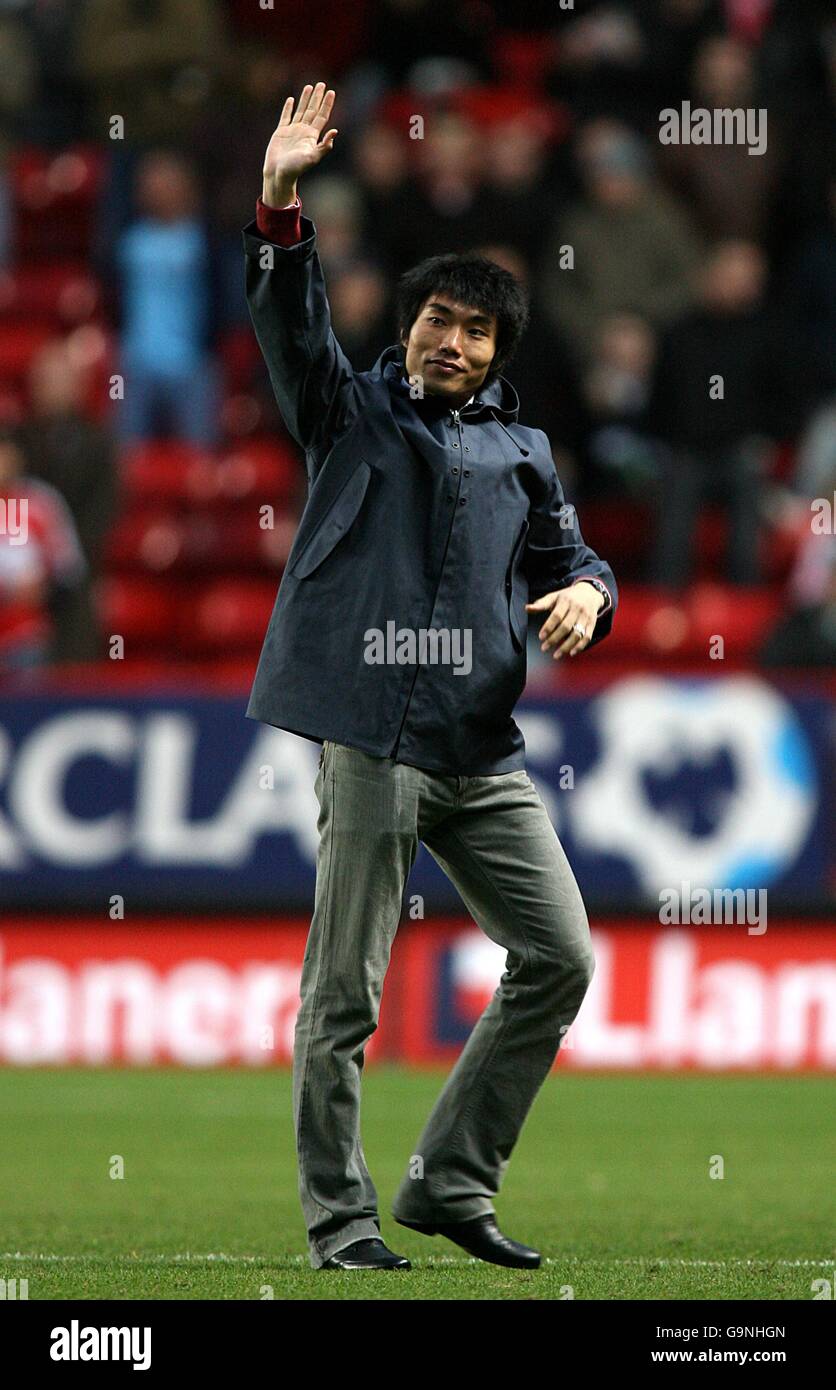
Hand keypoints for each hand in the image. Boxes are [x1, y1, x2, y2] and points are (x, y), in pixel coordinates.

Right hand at [262, 81, 337, 207]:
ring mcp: (292, 131)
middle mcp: (304, 132)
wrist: (279, 174)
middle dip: (317, 97)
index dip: (327, 104)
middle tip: (322, 84)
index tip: (331, 92)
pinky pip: (285, 117)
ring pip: (301, 111)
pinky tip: (291, 100)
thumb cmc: (296, 168)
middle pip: (313, 110)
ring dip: (305, 99)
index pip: (322, 116)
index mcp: (312, 136)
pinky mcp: (281, 133)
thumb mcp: (312, 157)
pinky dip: (288, 108)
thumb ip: (324, 146)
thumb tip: (335, 131)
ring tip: (309, 87)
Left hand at [526, 581, 602, 659]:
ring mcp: (586, 617)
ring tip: (556, 655)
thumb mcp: (554, 597)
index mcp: (566, 601)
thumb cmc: (568, 597)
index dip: (548, 627)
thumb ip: (541, 604)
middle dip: (554, 639)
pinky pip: (587, 637)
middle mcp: (577, 609)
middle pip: (566, 626)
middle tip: (544, 648)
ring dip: (566, 646)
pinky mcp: (592, 624)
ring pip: (577, 634)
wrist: (589, 592)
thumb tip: (527, 608)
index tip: (541, 637)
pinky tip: (571, 653)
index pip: (556, 616)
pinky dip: (580, 646)